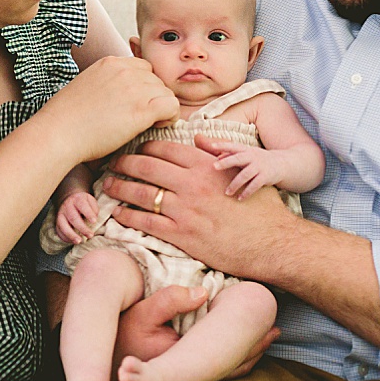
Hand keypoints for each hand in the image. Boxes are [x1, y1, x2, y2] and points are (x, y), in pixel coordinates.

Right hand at [35, 56, 177, 164]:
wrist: (58, 133)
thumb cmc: (67, 118)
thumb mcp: (86, 85)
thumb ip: (108, 83)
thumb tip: (121, 96)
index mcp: (111, 62)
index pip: (143, 67)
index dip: (144, 86)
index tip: (136, 102)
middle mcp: (125, 71)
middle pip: (156, 80)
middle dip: (153, 97)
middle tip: (141, 116)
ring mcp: (135, 88)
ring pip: (166, 92)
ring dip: (162, 108)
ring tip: (148, 123)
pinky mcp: (142, 109)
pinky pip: (172, 106)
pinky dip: (170, 116)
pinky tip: (157, 125)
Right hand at [55, 191, 99, 243]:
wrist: (69, 200)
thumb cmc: (83, 203)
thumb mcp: (90, 201)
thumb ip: (94, 208)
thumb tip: (94, 218)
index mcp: (77, 199)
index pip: (82, 205)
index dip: (88, 213)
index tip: (94, 221)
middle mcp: (67, 206)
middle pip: (73, 217)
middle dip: (82, 228)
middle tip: (90, 235)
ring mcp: (60, 215)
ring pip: (63, 225)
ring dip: (71, 234)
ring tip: (79, 241)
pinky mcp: (57, 223)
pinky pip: (59, 231)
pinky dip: (65, 237)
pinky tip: (73, 241)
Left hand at [103, 138, 296, 276]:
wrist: (271, 243)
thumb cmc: (261, 208)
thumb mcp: (243, 171)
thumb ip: (217, 153)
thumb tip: (197, 137)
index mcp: (205, 165)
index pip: (165, 148)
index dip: (144, 146)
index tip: (134, 148)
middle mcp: (191, 184)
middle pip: (147, 167)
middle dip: (124, 163)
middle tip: (112, 163)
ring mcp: (184, 210)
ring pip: (141, 193)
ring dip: (120, 188)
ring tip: (108, 185)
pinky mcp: (181, 235)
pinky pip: (145, 222)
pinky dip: (127, 216)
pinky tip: (118, 214)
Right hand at [112, 286, 278, 380]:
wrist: (102, 357)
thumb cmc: (122, 330)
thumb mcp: (144, 312)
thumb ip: (172, 300)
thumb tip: (203, 292)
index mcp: (186, 357)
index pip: (228, 352)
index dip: (252, 338)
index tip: (269, 322)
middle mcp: (190, 371)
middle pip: (233, 362)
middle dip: (255, 346)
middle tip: (276, 330)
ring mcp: (187, 375)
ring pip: (226, 368)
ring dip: (247, 353)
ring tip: (267, 337)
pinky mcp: (181, 373)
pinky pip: (215, 369)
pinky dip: (233, 358)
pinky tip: (241, 346)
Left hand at [209, 142, 288, 198]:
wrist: (281, 164)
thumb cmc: (258, 159)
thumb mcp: (247, 154)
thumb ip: (233, 156)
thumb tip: (217, 158)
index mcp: (246, 150)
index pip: (234, 146)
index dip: (223, 145)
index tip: (212, 145)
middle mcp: (253, 156)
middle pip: (238, 158)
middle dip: (226, 162)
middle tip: (214, 167)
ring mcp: (260, 166)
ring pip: (245, 174)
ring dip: (235, 184)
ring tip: (226, 192)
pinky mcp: (265, 176)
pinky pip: (255, 185)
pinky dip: (247, 192)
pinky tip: (240, 198)